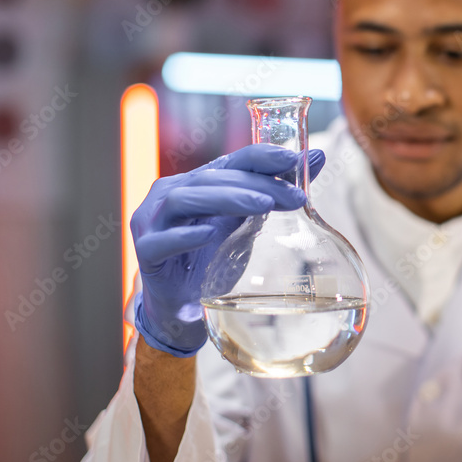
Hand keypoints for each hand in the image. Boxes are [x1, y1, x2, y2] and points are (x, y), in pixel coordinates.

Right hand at [131, 145, 325, 356]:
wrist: (182, 305)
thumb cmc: (213, 258)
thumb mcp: (249, 223)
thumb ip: (274, 192)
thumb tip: (315, 158)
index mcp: (197, 182)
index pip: (231, 160)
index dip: (262, 156)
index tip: (295, 159)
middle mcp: (171, 193)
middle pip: (214, 178)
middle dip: (256, 184)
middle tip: (293, 197)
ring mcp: (152, 221)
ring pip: (185, 198)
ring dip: (227, 198)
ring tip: (263, 206)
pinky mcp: (145, 251)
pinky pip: (162, 240)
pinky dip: (186, 235)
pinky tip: (209, 233)